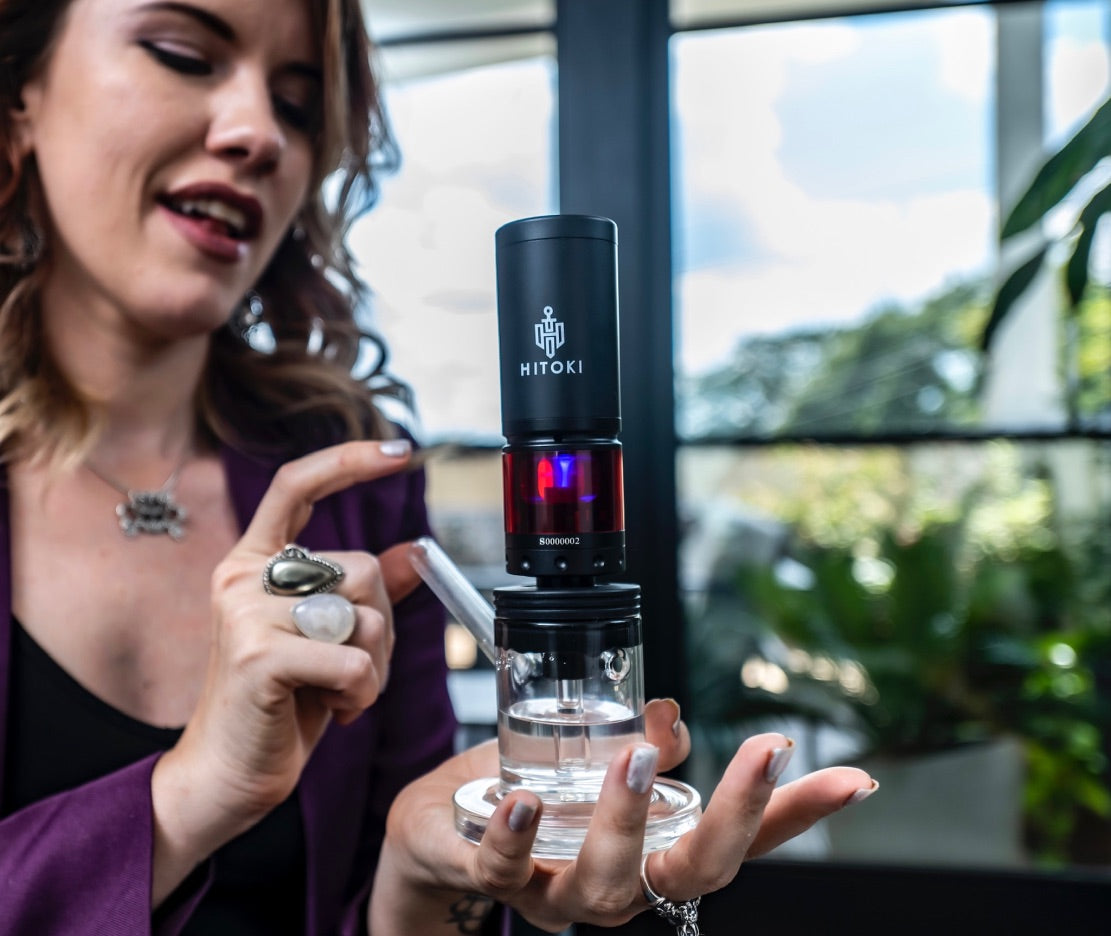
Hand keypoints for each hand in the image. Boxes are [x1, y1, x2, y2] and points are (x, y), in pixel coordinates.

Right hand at [152, 440, 418, 902]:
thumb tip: (414, 551)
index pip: (295, 486)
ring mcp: (245, 614)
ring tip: (338, 693)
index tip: (398, 451)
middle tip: (354, 670)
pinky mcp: (258, 656)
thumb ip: (365, 592)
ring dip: (374, 665)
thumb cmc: (278, 706)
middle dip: (381, 627)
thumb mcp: (327, 639)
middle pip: (362, 569)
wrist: (226, 775)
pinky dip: (362, 694)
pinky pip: (354, 659)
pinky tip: (334, 712)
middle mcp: (243, 578)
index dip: (347, 461)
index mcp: (254, 564)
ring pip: (366, 615)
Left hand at [371, 701, 875, 931]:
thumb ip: (644, 747)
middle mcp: (619, 883)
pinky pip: (505, 871)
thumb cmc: (530, 798)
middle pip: (693, 871)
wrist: (438, 831)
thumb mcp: (594, 762)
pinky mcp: (494, 873)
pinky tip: (525, 801)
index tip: (851, 779)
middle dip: (734, 816)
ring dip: (624, 820)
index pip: (738, 840)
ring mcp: (557, 889)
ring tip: (636, 758)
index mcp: (651, 849)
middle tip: (763, 754)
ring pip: (604, 884)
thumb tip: (672, 717)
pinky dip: (517, 839)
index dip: (795, 814)